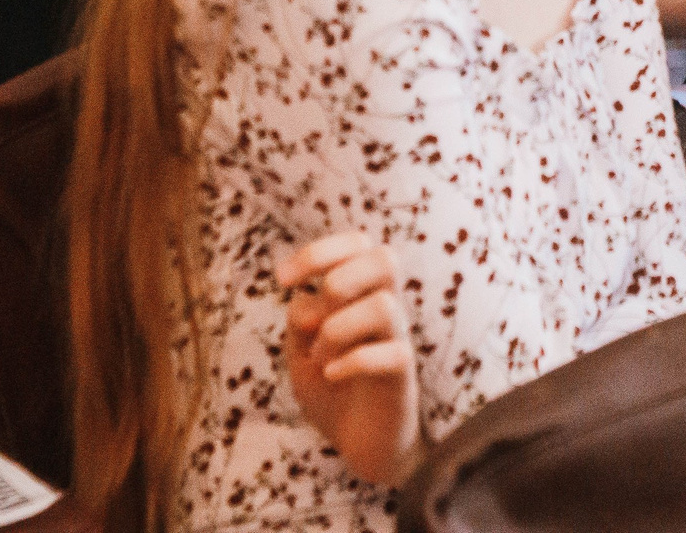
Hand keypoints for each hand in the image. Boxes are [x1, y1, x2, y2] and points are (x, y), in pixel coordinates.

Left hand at [278, 233, 422, 487]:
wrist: (354, 442)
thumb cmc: (330, 387)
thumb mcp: (300, 349)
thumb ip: (301, 318)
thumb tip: (309, 301)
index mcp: (362, 292)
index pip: (357, 243)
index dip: (318, 251)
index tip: (281, 280)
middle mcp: (386, 307)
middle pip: (385, 259)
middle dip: (340, 280)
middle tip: (314, 320)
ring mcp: (398, 340)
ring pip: (385, 306)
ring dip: (337, 330)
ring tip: (319, 358)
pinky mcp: (404, 376)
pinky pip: (393, 353)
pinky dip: (352, 361)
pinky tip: (332, 375)